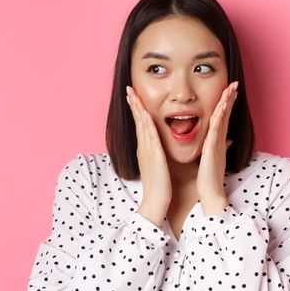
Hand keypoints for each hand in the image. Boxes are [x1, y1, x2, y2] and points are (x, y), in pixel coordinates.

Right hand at [126, 86, 171, 225]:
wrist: (156, 201)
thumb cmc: (159, 186)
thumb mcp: (158, 166)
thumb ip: (158, 155)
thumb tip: (160, 149)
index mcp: (145, 149)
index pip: (140, 125)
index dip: (136, 110)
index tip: (134, 97)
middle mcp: (143, 147)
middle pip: (137, 121)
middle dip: (133, 104)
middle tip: (129, 89)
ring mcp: (147, 150)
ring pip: (141, 124)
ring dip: (137, 108)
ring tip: (132, 94)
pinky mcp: (154, 155)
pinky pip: (149, 134)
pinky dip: (146, 121)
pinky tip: (145, 111)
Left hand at [196, 81, 238, 214]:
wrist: (211, 193)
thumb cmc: (211, 178)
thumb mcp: (216, 158)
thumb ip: (222, 147)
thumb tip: (229, 140)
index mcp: (218, 141)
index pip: (224, 118)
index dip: (228, 104)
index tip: (231, 91)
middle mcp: (220, 139)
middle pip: (226, 114)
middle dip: (230, 98)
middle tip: (234, 84)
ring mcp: (217, 142)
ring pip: (223, 118)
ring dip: (226, 103)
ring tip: (231, 89)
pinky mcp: (212, 147)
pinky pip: (216, 129)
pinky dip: (219, 116)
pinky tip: (221, 106)